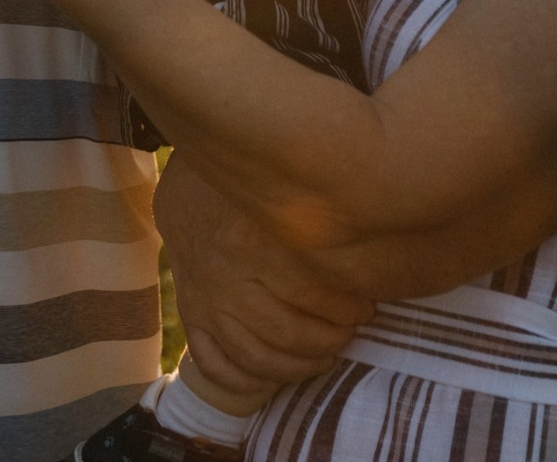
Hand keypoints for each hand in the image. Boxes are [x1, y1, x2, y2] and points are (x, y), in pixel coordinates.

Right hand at [158, 155, 372, 391]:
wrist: (191, 175)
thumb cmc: (251, 184)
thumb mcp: (282, 192)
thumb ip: (316, 219)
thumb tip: (366, 237)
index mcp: (253, 241)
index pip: (310, 293)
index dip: (347, 309)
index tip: (367, 308)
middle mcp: (227, 277)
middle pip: (286, 332)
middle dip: (329, 340)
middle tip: (350, 333)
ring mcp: (205, 300)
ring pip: (255, 357)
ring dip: (297, 367)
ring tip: (325, 357)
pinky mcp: (190, 314)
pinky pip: (214, 364)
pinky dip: (245, 381)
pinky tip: (274, 377)